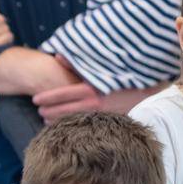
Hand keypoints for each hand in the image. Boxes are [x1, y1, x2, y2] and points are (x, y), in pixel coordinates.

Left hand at [33, 66, 162, 122]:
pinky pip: (85, 127)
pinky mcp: (106, 125)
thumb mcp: (100, 67)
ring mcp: (100, 117)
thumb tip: (58, 56)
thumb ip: (77, 63)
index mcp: (90, 89)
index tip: (35, 99)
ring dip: (58, 121)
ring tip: (47, 120)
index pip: (61, 95)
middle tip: (38, 111)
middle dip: (48, 112)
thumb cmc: (121, 75)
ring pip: (72, 122)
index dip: (46, 98)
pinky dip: (73, 126)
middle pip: (63, 112)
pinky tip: (66, 127)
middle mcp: (94, 105)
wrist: (147, 91)